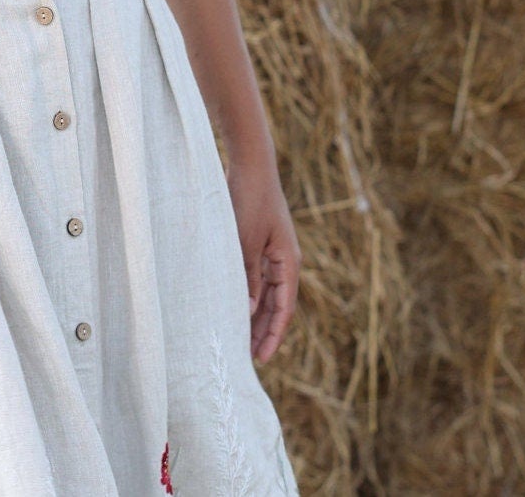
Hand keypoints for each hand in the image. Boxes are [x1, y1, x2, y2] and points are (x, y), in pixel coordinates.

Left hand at [226, 153, 299, 363]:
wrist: (251, 164)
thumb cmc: (250, 199)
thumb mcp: (246, 241)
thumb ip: (249, 277)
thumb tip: (250, 312)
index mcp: (289, 262)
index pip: (284, 310)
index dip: (272, 335)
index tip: (261, 359)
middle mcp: (285, 260)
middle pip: (277, 305)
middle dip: (264, 330)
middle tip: (247, 356)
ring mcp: (274, 251)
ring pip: (267, 292)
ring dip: (256, 314)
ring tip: (240, 337)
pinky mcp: (261, 242)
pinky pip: (258, 277)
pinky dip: (249, 293)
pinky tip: (235, 304)